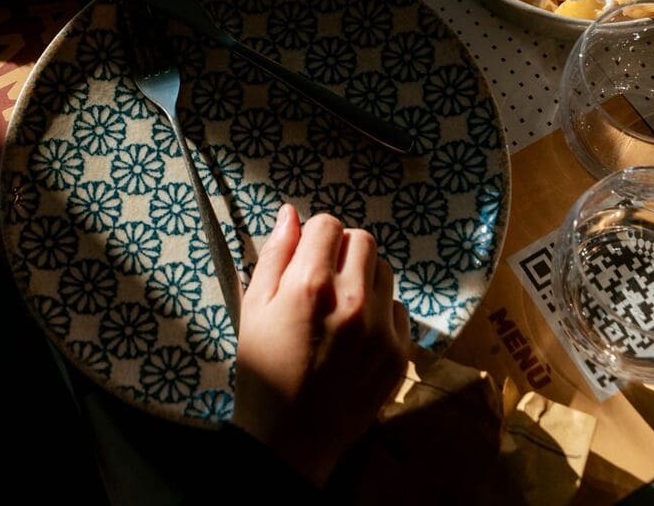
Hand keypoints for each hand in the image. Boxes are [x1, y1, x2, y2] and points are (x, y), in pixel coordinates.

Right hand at [233, 207, 409, 486]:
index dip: (315, 236)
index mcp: (312, 284)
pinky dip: (382, 313)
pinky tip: (357, 335)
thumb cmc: (263, 368)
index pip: (329, 224)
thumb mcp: (254, 306)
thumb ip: (275, 254)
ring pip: (385, 271)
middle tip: (325, 279)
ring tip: (342, 308)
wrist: (289, 440)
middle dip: (343, 251)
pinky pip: (399, 310)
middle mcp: (353, 301)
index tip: (308, 255)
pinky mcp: (399, 354)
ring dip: (365, 278)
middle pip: (363, 240)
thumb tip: (291, 213)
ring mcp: (381, 329)